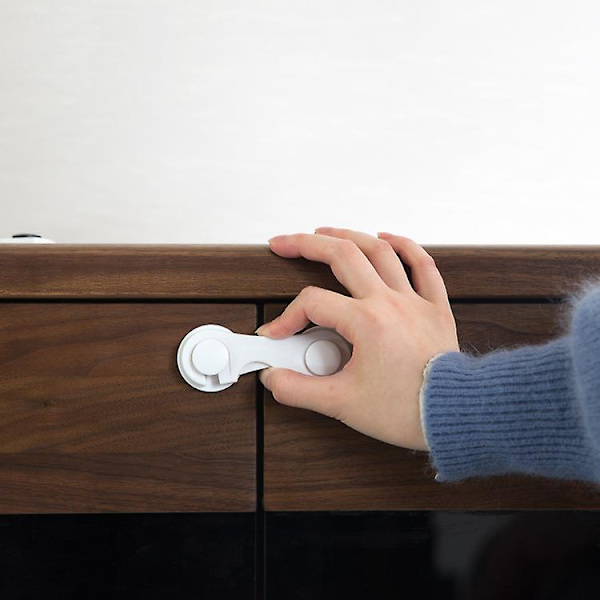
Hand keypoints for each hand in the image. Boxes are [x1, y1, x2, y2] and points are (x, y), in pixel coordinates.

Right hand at [256, 227, 459, 450]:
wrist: (453, 415)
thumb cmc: (408, 410)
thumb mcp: (342, 403)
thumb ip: (299, 390)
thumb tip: (274, 379)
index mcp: (366, 322)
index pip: (312, 304)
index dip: (286, 317)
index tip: (279, 335)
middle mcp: (389, 303)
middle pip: (342, 255)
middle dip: (306, 244)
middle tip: (285, 244)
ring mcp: (413, 301)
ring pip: (380, 251)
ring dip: (349, 236)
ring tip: (326, 233)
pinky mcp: (434, 308)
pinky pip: (423, 265)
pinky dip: (405, 246)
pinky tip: (387, 238)